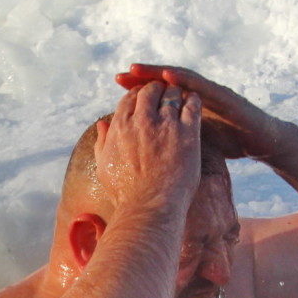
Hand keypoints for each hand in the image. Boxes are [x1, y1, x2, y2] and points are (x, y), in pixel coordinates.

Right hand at [95, 81, 202, 215]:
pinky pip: (193, 105)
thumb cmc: (126, 193)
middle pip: (151, 90)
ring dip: (177, 92)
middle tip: (166, 94)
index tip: (147, 100)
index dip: (140, 95)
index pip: (131, 97)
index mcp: (120, 125)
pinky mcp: (187, 133)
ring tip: (182, 96)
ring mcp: (166, 125)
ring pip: (173, 94)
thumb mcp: (104, 166)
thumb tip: (102, 124)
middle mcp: (142, 120)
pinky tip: (195, 102)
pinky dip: (193, 100)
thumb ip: (102, 142)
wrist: (149, 208)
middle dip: (158, 89)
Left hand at [116, 64, 289, 159]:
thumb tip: (152, 147)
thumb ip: (179, 137)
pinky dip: (185, 80)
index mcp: (188, 108)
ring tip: (138, 70)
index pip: (158, 98)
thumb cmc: (230, 142)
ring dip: (158, 73)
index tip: (117, 89)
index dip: (137, 92)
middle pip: (164, 85)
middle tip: (120, 77)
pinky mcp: (224, 97)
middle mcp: (197, 95)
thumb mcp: (198, 143)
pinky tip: (170, 75)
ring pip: (181, 79)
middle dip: (142, 80)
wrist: (261, 142)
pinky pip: (202, 86)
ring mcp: (211, 93)